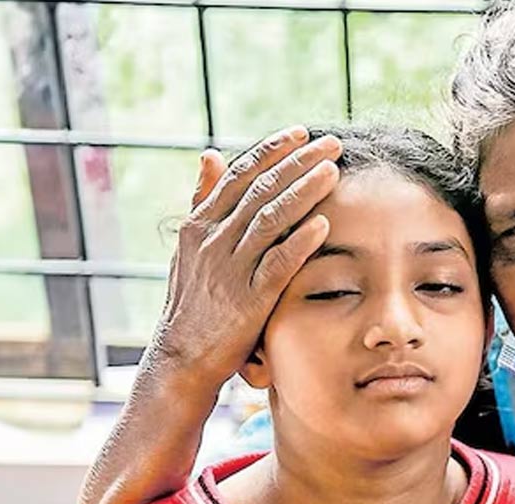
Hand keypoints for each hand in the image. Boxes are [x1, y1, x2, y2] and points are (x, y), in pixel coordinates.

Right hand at [149, 125, 341, 390]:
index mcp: (199, 225)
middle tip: (332, 143)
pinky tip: (325, 224)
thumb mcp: (190, 248)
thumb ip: (203, 202)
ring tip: (333, 171)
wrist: (181, 359)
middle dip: (298, 162)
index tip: (302, 133)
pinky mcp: (247, 301)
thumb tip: (210, 154)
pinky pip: (277, 265)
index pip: (239, 175)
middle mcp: (211, 242)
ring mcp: (229, 271)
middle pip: (260, 190)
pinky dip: (301, 242)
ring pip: (270, 219)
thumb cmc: (193, 302)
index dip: (272, 151)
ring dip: (304, 192)